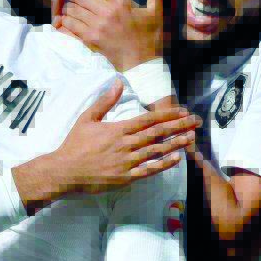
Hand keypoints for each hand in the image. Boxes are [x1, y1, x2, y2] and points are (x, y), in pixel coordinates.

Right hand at [13, 81, 199, 213]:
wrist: (64, 171)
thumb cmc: (74, 145)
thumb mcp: (87, 118)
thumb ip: (104, 101)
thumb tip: (118, 83)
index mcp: (118, 129)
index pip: (149, 119)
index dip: (168, 114)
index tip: (182, 111)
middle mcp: (126, 144)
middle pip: (158, 133)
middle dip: (179, 126)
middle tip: (195, 122)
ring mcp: (127, 162)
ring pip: (157, 150)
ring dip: (176, 143)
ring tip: (191, 138)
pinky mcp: (125, 178)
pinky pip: (149, 170)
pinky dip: (163, 164)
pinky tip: (176, 159)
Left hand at [56, 0, 164, 71]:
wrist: (143, 63)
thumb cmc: (152, 36)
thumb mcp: (157, 9)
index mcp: (120, 2)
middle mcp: (106, 12)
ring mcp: (97, 27)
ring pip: (74, 11)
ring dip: (67, 7)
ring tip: (62, 4)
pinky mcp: (91, 40)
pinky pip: (72, 27)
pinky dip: (66, 22)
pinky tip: (62, 20)